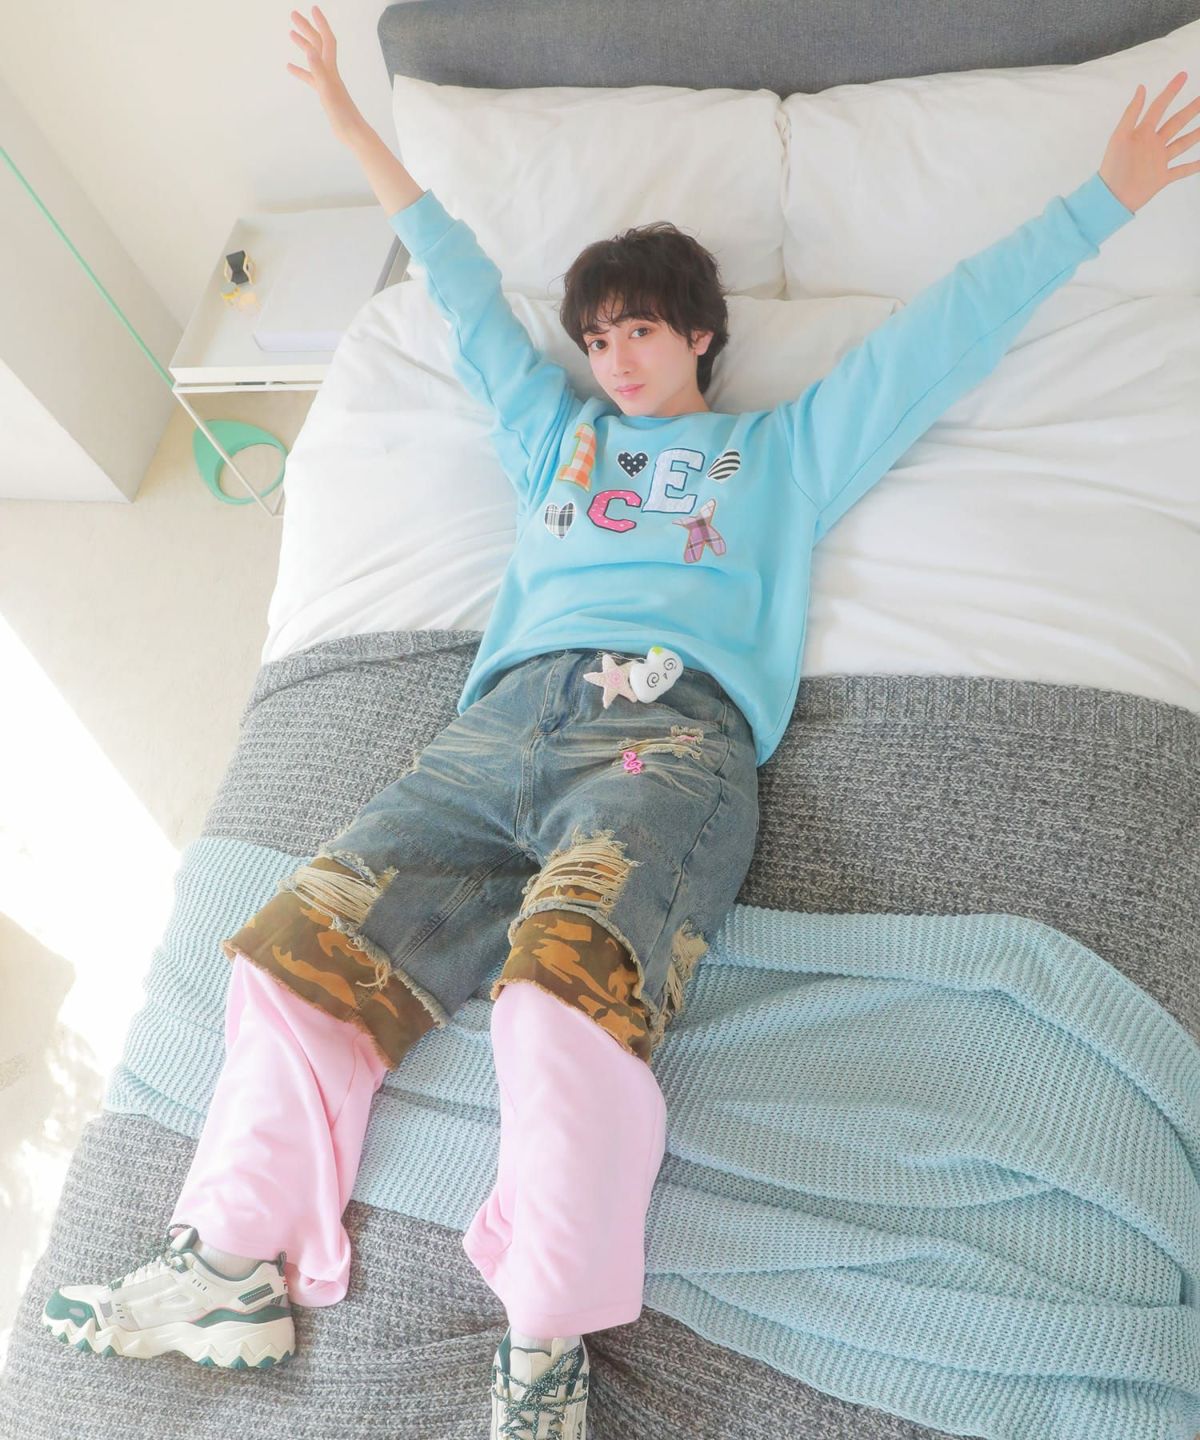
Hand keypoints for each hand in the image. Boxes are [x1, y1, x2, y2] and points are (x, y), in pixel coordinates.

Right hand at [287, 6, 363, 144]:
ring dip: (303, 44)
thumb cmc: (342, 114)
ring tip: (290, 34)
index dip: (320, 23)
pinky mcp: (324, 93)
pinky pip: (310, 77)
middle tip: (293, 15)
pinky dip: (300, 70)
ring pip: (313, 58)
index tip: (312, 8)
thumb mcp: (327, 90)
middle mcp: (330, 72)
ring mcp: (327, 82)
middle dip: (307, 28)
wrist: (353, 133)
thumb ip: (318, 70)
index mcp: (331, 69)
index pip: (326, 39)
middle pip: (318, 44)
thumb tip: (310, 49)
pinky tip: (290, 67)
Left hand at [1099, 71, 1199, 211]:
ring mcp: (1159, 160)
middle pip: (1176, 122)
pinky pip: (1181, 170)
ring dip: (1197, 134)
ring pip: (1183, 143)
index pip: (1159, 107)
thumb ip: (1132, 113)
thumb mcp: (1120, 137)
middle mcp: (1153, 144)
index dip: (1171, 91)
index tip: (1183, 75)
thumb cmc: (1112, 167)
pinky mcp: (1162, 177)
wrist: (1111, 198)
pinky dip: (1194, 166)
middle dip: (1191, 110)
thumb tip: (1141, 87)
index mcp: (1142, 133)